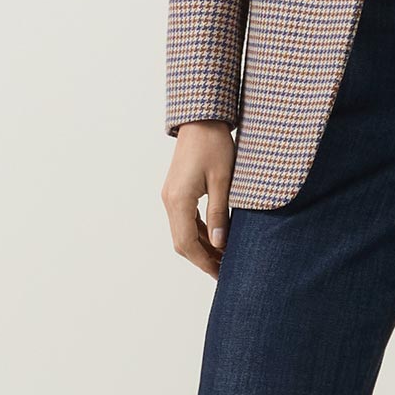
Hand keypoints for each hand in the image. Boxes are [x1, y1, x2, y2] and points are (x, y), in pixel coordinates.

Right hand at [162, 121, 236, 277]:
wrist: (202, 119)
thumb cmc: (214, 145)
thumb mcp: (223, 181)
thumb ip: (220, 214)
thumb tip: (220, 245)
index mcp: (179, 200)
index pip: (187, 243)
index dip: (204, 262)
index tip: (222, 274)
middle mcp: (170, 200)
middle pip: (182, 242)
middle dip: (203, 259)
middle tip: (225, 271)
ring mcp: (171, 196)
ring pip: (183, 233)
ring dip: (201, 248)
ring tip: (224, 258)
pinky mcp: (177, 191)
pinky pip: (185, 220)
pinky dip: (199, 233)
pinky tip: (217, 239)